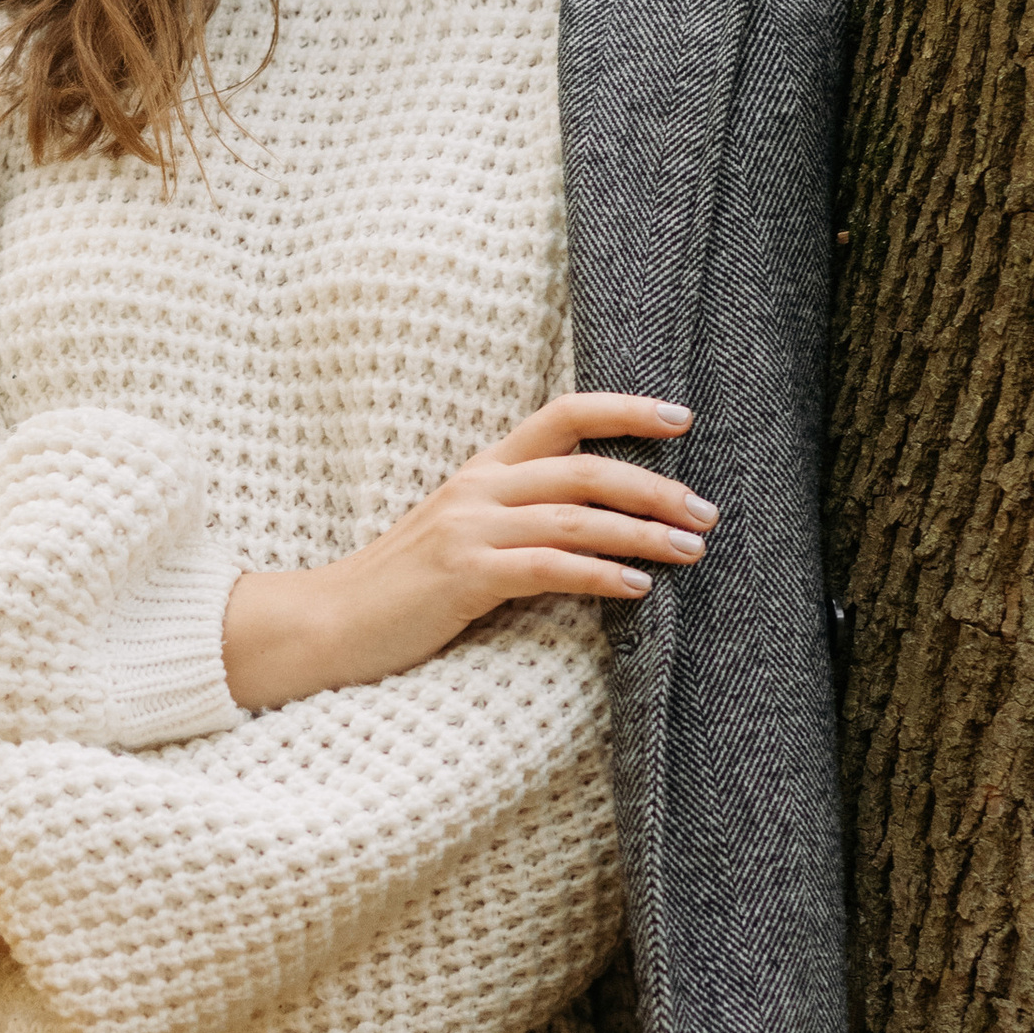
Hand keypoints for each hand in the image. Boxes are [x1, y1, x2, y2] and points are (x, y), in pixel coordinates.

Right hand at [221, 392, 717, 711]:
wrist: (327, 623)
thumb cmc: (401, 589)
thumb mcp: (462, 537)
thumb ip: (517, 521)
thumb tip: (598, 527)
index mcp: (481, 471)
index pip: (561, 415)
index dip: (624, 410)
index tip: (681, 419)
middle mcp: (478, 488)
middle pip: (583, 467)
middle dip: (655, 488)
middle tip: (706, 513)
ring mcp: (469, 529)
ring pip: (576, 517)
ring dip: (642, 534)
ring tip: (690, 551)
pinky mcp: (464, 576)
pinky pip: (548, 567)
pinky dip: (599, 575)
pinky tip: (636, 589)